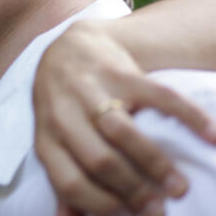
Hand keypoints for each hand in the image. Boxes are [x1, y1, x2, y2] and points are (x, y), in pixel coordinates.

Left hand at [33, 18, 215, 215]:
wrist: (70, 48)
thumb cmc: (65, 106)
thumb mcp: (54, 137)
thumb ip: (64, 176)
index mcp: (47, 136)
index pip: (69, 180)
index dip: (100, 204)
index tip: (131, 215)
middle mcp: (62, 111)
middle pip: (99, 159)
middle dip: (134, 189)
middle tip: (162, 208)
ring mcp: (89, 88)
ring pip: (122, 130)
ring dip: (154, 163)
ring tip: (179, 187)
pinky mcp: (118, 69)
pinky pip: (158, 95)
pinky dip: (188, 117)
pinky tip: (210, 136)